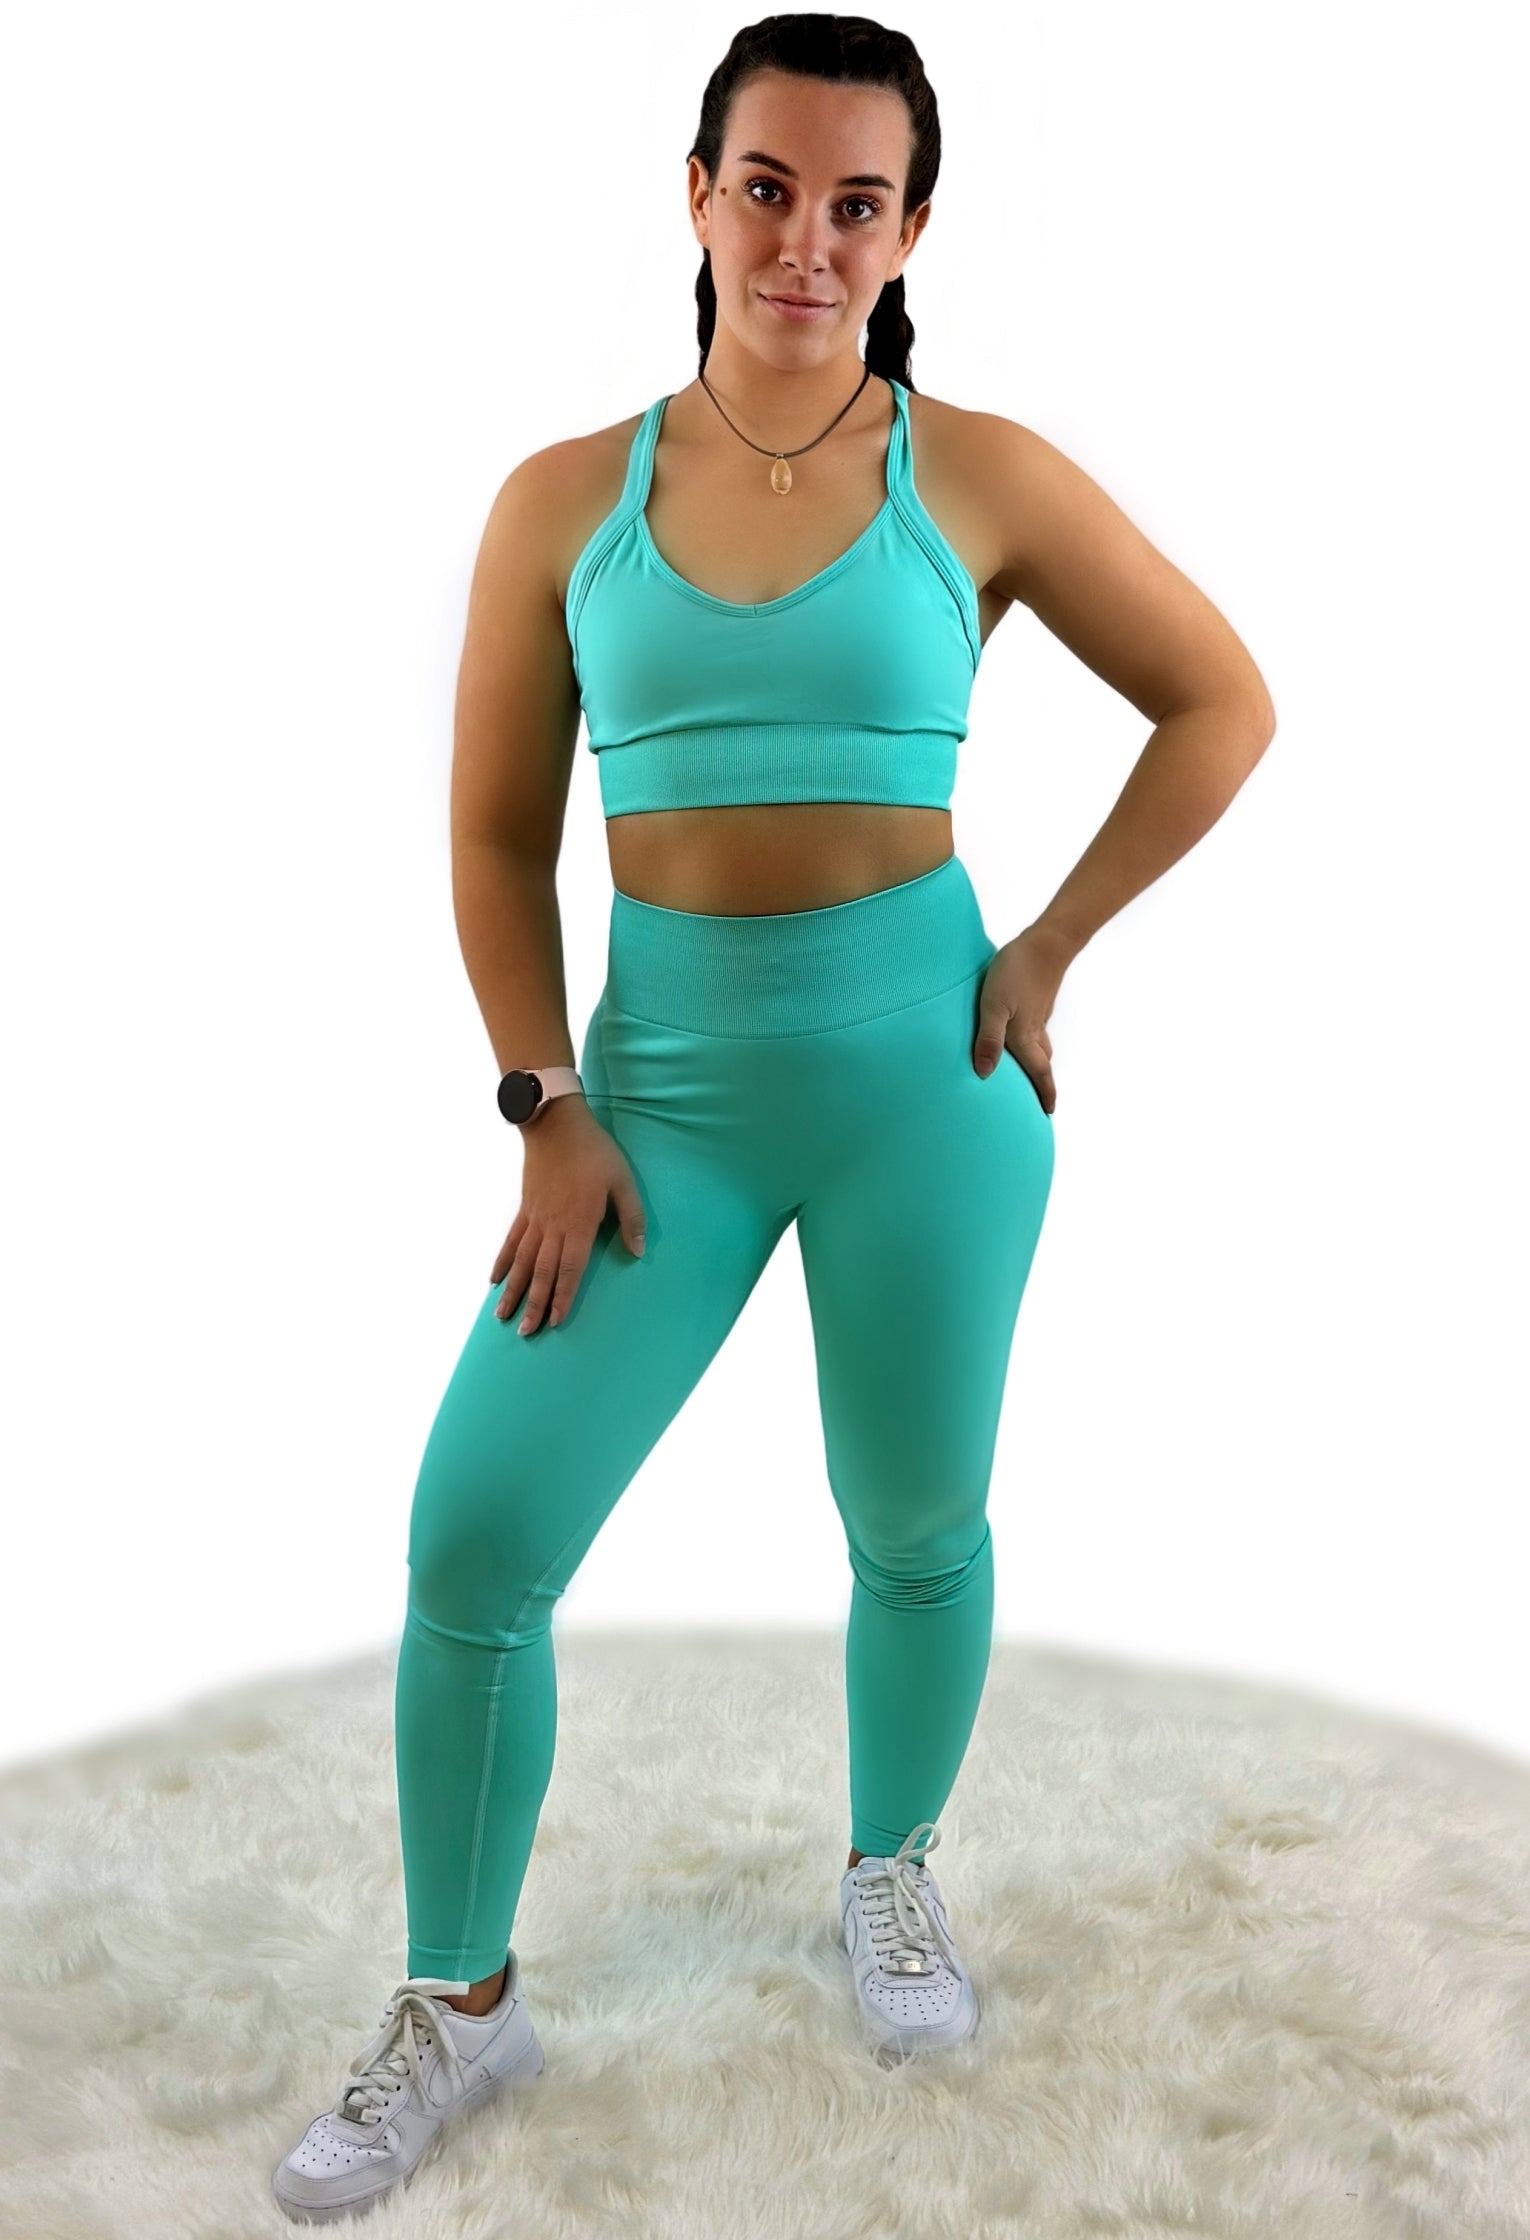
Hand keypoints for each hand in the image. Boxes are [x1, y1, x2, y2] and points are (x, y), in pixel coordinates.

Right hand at [489, 1098, 646, 1334]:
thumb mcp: (624, 1181)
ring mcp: (535, 1219)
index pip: (570, 1269)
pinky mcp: (525, 1209)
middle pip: (540, 1272)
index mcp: (579, 1223)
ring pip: (520, 1262)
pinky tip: (493, 1280)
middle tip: (525, 1333)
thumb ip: (632, 1217)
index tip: (554, 1321)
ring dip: (512, 1291)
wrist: (556, 1125)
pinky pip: (511, 1241)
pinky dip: (502, 1262)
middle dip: (533, 1305)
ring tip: (502, 1317)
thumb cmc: (595, 1153)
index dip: (562, 1296)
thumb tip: (638, 1251)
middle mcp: (552, 1227)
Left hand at [972, 922, 1074, 1113]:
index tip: (1049, 1111)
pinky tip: (1023, 1033)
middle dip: (1043, 1082)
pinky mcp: (1037, 998)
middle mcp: (1035, 1028)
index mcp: (1025, 1035)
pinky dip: (1033, 1040)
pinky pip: (1037, 1028)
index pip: (1038, 1071)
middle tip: (1042, 1098)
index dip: (1044, 1093)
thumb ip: (989, 1039)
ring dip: (1038, 1061)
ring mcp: (1039, 1012)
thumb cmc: (1016, 972)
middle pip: (1042, 1061)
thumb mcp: (994, 1007)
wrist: (1047, 942)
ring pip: (1041, 1044)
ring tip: (1031, 1071)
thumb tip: (985, 1074)